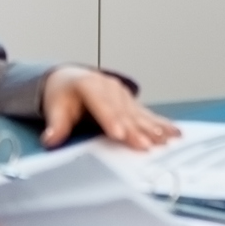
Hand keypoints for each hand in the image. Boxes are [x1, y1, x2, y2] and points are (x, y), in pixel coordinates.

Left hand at [41, 66, 178, 149]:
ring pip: (138, 113)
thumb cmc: (63, 95)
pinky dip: (160, 124)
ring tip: (165, 140)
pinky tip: (174, 132)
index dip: (111, 120)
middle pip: (124, 112)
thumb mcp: (55, 107)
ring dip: (152, 128)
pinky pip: (147, 115)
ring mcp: (123, 95)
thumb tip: (51, 139)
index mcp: (90, 85)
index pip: (102, 104)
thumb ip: (55, 125)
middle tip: (145, 145)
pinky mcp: (131, 103)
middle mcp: (111, 88)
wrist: (70, 79)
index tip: (120, 135)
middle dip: (135, 129)